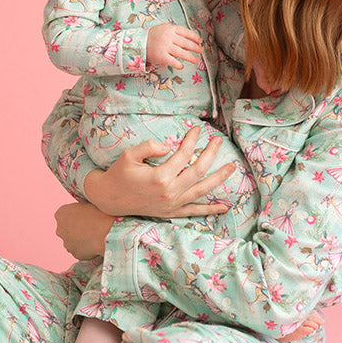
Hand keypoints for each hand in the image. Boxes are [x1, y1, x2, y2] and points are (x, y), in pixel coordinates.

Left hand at [54, 202, 115, 259]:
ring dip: (80, 240)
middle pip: (66, 230)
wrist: (108, 232)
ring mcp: (66, 244)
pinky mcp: (75, 254)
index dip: (75, 216)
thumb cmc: (100, 214)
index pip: (64, 215)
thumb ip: (79, 209)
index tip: (84, 217)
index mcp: (61, 214)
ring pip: (72, 242)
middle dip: (75, 229)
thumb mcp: (86, 204)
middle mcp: (60, 230)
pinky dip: (86, 248)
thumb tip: (82, 213)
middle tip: (89, 227)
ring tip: (94, 236)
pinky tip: (96, 244)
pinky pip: (80, 251)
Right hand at [83, 126, 235, 217]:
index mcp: (160, 177)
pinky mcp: (171, 212)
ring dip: (218, 178)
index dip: (192, 140)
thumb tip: (169, 146)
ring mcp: (172, 204)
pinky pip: (195, 211)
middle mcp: (170, 192)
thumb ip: (149, 147)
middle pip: (198, 170)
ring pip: (201, 190)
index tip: (197, 130)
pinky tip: (224, 207)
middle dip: (211, 154)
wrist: (109, 199)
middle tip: (219, 141)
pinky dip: (210, 209)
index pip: (183, 155)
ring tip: (232, 167)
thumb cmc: (119, 174)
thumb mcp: (129, 155)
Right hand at [146, 23, 202, 69]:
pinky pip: (173, 61)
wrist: (138, 43)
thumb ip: (174, 32)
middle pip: (186, 43)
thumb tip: (188, 38)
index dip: (194, 37)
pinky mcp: (161, 56)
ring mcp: (165, 47)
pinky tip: (182, 66)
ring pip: (182, 53)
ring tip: (196, 60)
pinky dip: (179, 64)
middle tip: (200, 51)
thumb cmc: (153, 36)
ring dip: (191, 58)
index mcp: (170, 29)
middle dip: (195, 48)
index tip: (200, 41)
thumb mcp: (163, 29)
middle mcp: (169, 37)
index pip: (186, 32)